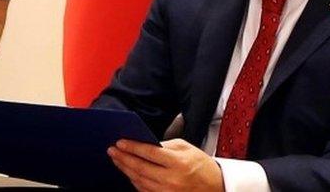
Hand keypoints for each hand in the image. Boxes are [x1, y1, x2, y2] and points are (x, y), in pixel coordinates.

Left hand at [108, 138, 222, 191]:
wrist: (217, 187)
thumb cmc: (201, 165)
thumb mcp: (186, 148)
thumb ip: (164, 146)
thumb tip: (143, 144)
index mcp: (178, 163)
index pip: (149, 153)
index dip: (132, 147)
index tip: (120, 142)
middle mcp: (172, 180)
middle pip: (140, 168)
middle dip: (123, 158)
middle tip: (112, 150)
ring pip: (139, 181)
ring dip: (126, 170)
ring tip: (117, 160)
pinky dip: (135, 182)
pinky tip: (129, 173)